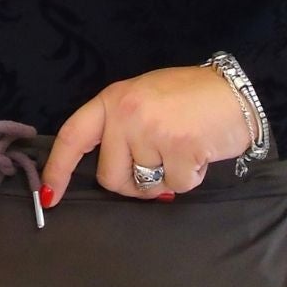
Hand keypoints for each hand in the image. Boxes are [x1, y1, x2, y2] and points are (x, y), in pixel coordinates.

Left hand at [40, 65, 252, 208]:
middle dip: (132, 183)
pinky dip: (190, 177)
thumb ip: (121, 129)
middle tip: (158, 165)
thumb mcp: (144, 99)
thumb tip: (109, 175)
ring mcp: (152, 130)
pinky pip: (176, 186)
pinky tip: (199, 152)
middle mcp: (127, 114)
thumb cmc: (190, 97)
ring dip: (165, 179)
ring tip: (183, 150)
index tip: (49, 195)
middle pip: (110, 177)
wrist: (236, 91)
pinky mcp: (180, 148)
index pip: (72, 136)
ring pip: (144, 186)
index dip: (58, 169)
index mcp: (113, 99)